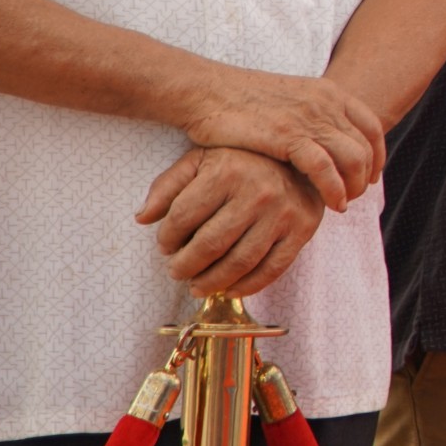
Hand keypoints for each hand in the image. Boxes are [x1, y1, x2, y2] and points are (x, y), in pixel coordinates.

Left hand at [135, 148, 326, 297]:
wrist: (300, 155)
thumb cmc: (243, 159)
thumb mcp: (202, 159)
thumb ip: (168, 185)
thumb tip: (142, 218)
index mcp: (228, 171)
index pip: (183, 217)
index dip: (166, 238)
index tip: (165, 246)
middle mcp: (259, 192)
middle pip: (210, 245)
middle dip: (185, 266)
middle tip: (177, 272)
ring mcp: (284, 213)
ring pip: (240, 262)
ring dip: (212, 282)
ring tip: (197, 285)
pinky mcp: (303, 229)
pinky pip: (273, 269)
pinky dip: (248, 286)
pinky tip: (230, 289)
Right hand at [179, 69, 384, 212]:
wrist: (206, 91)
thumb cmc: (240, 102)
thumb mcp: (288, 100)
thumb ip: (311, 116)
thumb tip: (325, 142)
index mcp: (328, 92)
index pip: (372, 125)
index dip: (377, 153)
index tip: (372, 174)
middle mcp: (326, 103)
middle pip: (366, 145)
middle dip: (367, 174)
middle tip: (355, 195)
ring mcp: (309, 118)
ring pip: (354, 158)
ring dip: (355, 185)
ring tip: (344, 204)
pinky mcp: (289, 136)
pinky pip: (326, 169)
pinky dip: (335, 189)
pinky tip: (333, 204)